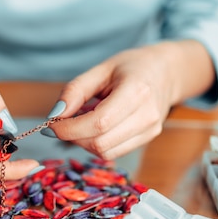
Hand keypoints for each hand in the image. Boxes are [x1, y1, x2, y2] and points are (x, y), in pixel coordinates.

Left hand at [45, 41, 214, 158]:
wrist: (165, 72)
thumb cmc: (131, 67)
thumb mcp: (100, 69)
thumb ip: (75, 91)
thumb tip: (55, 115)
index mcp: (136, 91)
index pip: (98, 123)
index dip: (70, 128)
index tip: (52, 123)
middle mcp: (147, 115)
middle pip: (100, 142)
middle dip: (73, 137)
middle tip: (62, 123)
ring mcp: (150, 130)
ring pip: (106, 152)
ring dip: (84, 142)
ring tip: (81, 121)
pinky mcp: (148, 139)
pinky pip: (114, 151)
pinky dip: (96, 144)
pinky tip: (94, 127)